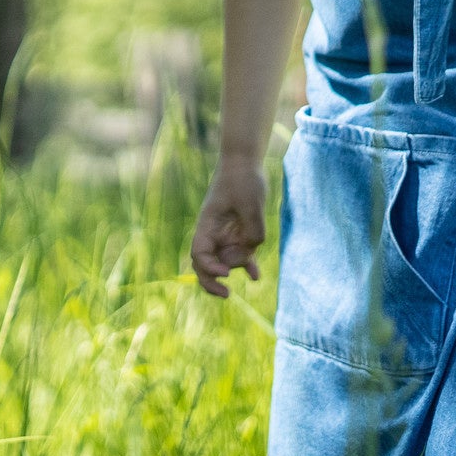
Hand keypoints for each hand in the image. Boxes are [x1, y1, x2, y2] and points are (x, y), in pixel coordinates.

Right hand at [192, 155, 267, 297]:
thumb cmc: (243, 179)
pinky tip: (255, 276)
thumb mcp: (251, 203)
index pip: (200, 254)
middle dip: (212, 281)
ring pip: (227, 260)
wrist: (244, 162)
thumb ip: (253, 230)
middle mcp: (214, 232)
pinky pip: (240, 253)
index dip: (210, 269)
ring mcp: (226, 233)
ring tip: (254, 271)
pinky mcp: (239, 231)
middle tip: (226, 293)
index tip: (226, 274)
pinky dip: (246, 265)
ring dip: (238, 267)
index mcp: (207, 225)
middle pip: (206, 264)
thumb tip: (253, 252)